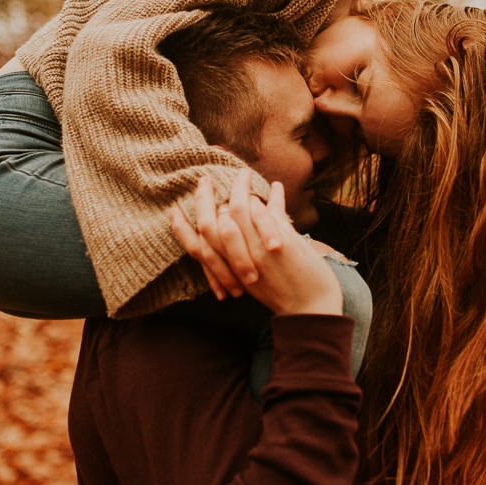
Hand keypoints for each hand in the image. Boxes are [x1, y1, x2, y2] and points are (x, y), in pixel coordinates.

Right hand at [171, 170, 342, 316]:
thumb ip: (240, 260)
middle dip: (205, 200)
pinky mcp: (284, 243)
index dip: (182, 229)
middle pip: (212, 224)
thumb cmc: (282, 299)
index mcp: (230, 272)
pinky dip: (276, 197)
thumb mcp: (253, 282)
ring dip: (240, 189)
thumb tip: (229, 243)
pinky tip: (276, 185)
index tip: (174, 210)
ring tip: (243, 172)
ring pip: (241, 211)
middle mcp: (241, 260)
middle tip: (203, 179)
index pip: (198, 247)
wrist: (311, 312)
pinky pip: (274, 212)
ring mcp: (261, 250)